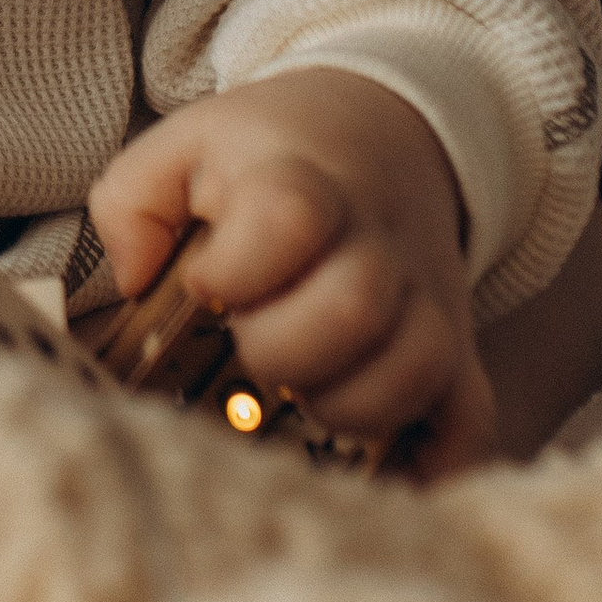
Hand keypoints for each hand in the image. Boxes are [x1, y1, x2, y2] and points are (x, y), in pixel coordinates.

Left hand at [91, 70, 496, 474]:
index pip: (288, 214)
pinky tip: (381, 472)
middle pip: (354, 306)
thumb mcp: (186, 144)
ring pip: (418, 366)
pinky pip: (470, 416)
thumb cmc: (266, 155)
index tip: (202, 281)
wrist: (378, 129)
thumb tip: (133, 283)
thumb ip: (130, 202)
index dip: (237, 267)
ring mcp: (425, 295)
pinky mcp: (455, 345)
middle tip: (245, 350)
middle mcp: (376, 239)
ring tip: (298, 395)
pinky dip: (435, 460)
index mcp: (302, 180)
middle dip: (282, 352)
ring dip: (348, 405)